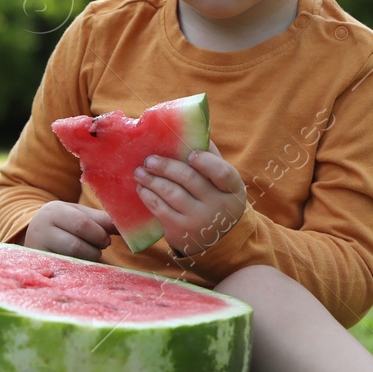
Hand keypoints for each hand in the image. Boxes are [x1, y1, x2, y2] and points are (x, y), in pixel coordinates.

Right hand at [22, 200, 116, 260]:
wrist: (35, 235)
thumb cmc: (65, 224)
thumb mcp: (79, 215)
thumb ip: (101, 220)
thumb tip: (127, 225)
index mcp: (54, 211)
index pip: (82, 224)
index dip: (100, 233)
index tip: (109, 238)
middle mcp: (41, 229)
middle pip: (76, 244)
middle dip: (95, 247)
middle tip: (103, 245)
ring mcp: (38, 249)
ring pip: (71, 259)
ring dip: (89, 257)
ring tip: (92, 251)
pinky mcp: (40, 265)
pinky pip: (66, 269)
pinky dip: (80, 267)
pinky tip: (82, 262)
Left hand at [134, 142, 247, 256]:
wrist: (218, 241)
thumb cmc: (217, 201)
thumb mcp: (223, 184)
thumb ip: (212, 159)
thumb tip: (194, 130)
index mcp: (232, 189)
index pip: (223, 173)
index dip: (205, 162)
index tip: (189, 155)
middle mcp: (218, 206)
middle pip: (190, 179)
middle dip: (166, 166)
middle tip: (149, 159)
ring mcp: (199, 220)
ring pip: (171, 193)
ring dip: (152, 180)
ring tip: (140, 171)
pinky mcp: (181, 231)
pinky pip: (160, 209)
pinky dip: (148, 196)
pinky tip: (142, 187)